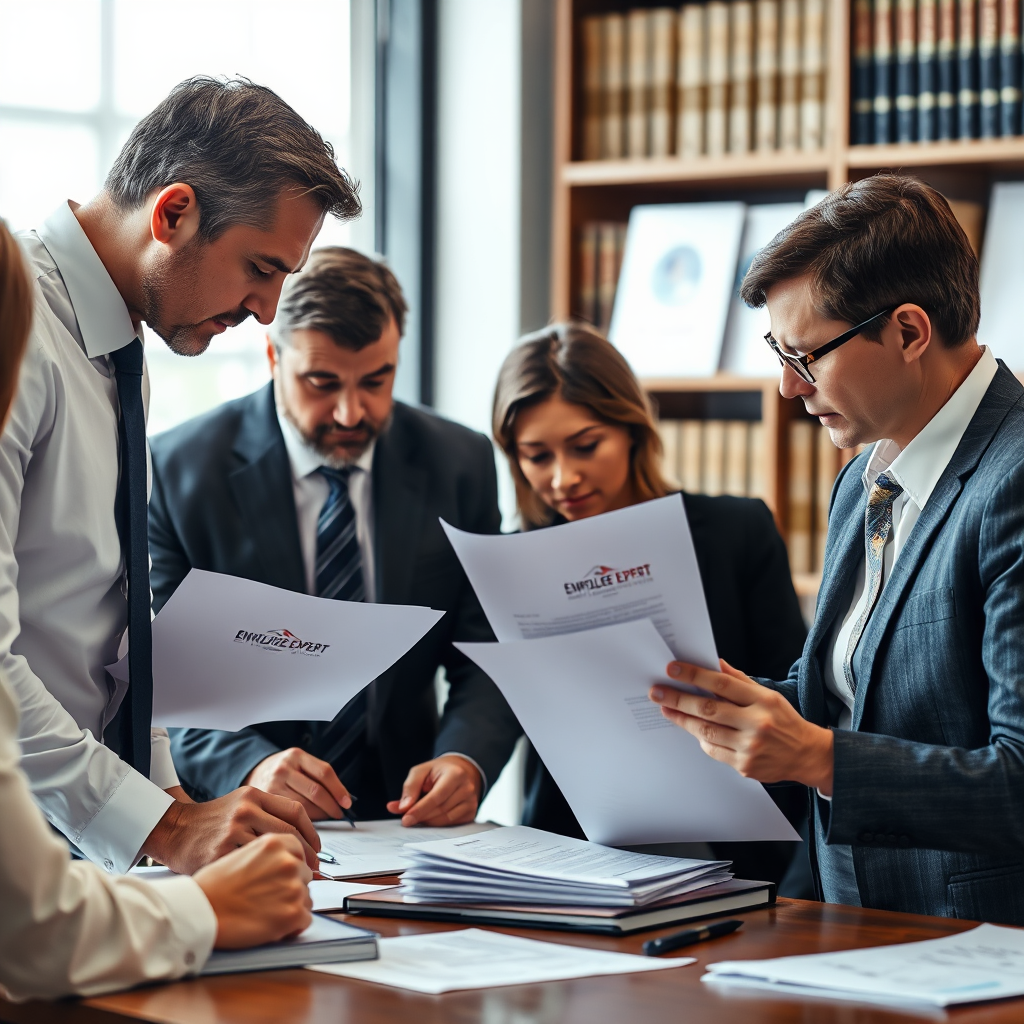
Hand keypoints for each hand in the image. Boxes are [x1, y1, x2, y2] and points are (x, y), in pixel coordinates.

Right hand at [142, 786, 319, 873]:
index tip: (317, 849)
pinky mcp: (221, 853)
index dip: (312, 833)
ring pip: (275, 853)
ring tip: (297, 881)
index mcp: (254, 796)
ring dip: (290, 870)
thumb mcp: (241, 805)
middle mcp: (246, 810)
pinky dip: (267, 880)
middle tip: (314, 870)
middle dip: (307, 855)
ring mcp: (233, 831)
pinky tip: (272, 887)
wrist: (173, 830)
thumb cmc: (210, 823)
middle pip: (290, 834)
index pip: (296, 811)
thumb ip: (268, 814)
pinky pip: (253, 869)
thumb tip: (302, 838)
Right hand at [194, 833, 312, 948]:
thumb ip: (269, 856)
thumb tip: (288, 865)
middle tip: (268, 898)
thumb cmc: (213, 886)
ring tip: (266, 912)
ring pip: (306, 898)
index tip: (287, 876)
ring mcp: (293, 887)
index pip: (300, 850)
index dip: (292, 866)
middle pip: (305, 874)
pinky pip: (305, 920)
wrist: (199, 911)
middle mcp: (288, 862)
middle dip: (291, 886)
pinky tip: (273, 925)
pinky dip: (292, 926)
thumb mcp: (242, 852)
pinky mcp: (293, 914)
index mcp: (275, 843)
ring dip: (292, 906)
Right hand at [244, 748, 351, 820]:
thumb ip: (317, 777)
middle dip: (331, 806)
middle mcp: (284, 768)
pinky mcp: (264, 800)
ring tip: (326, 818)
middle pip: (316, 791)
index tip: (347, 802)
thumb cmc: (284, 771)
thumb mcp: (299, 764)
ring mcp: (273, 784)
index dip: (339, 789)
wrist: (253, 773)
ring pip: (303, 806)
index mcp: (297, 756)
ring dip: (319, 816)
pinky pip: (289, 815)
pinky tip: (307, 824)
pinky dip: (302, 822)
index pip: (324, 772)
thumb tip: (343, 800)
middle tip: (339, 814)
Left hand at [386, 755, 481, 825]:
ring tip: (418, 815)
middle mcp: (467, 789)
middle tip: (407, 819)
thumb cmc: (440, 771)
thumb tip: (403, 808)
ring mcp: (472, 802)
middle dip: (421, 816)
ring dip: (429, 821)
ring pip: (445, 820)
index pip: (436, 797)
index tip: (406, 820)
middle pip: (440, 810)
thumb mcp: (422, 771)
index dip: (420, 810)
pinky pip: (451, 824)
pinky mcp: (471, 813)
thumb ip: (410, 787)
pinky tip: (431, 816)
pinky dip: (438, 823)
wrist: (462, 770)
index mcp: (455, 774)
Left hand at [649, 659, 834, 794]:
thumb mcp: (768, 695)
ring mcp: (750, 747)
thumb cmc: (783, 721)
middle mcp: (756, 723)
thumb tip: (714, 663)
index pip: (722, 683)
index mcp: (762, 701)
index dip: (694, 675)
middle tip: (657, 691)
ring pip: (707, 731)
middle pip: (709, 709)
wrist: (806, 755)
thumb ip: (740, 680)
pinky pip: (714, 750)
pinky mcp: (745, 766)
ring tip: (666, 709)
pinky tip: (693, 729)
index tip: (672, 669)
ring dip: (683, 719)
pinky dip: (702, 738)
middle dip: (678, 699)